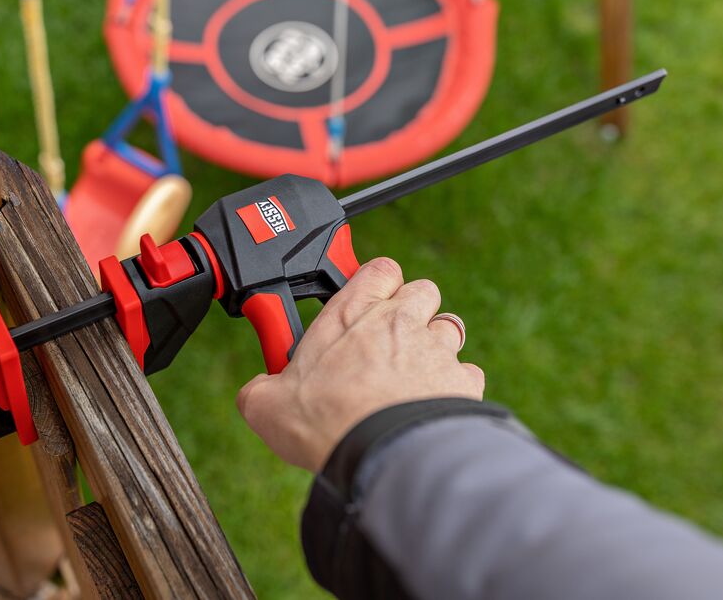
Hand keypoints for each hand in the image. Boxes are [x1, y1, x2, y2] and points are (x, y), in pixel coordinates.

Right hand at [237, 257, 485, 472]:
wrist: (381, 454)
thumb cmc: (326, 421)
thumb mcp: (266, 404)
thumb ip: (261, 389)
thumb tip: (255, 394)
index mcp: (351, 314)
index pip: (378, 269)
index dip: (376, 282)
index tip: (364, 303)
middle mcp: (399, 321)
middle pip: (422, 290)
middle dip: (411, 310)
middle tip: (389, 342)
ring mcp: (435, 349)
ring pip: (449, 327)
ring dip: (435, 345)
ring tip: (412, 376)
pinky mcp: (462, 381)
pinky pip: (467, 372)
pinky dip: (455, 385)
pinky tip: (433, 404)